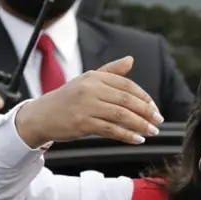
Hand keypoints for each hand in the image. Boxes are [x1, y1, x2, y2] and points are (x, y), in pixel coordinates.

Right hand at [14, 56, 162, 147]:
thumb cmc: (67, 99)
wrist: (41, 116)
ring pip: (121, 115)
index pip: (127, 85)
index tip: (154, 108)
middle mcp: (90, 89)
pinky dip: (127, 135)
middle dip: (146, 112)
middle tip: (158, 120)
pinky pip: (110, 130)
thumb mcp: (87, 81)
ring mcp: (86, 106)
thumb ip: (110, 72)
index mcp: (94, 77)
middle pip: (127, 100)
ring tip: (152, 131)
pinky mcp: (82, 123)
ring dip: (140, 125)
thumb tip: (130, 60)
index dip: (144, 97)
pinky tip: (137, 139)